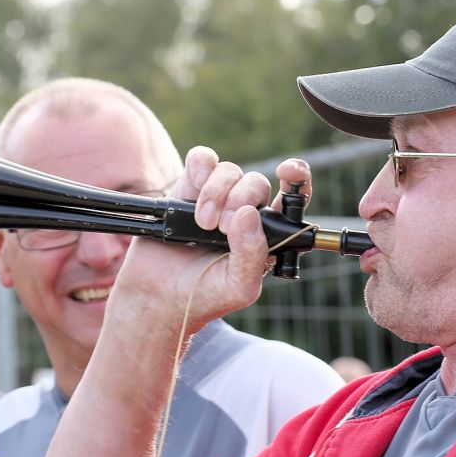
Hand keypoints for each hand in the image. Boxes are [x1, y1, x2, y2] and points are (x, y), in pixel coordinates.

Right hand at [108, 147, 312, 332]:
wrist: (158, 296)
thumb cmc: (204, 294)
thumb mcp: (238, 286)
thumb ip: (252, 255)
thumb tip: (249, 214)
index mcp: (266, 233)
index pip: (293, 197)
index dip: (297, 178)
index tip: (285, 171)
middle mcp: (244, 212)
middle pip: (256, 183)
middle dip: (241, 200)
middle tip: (222, 228)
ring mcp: (216, 198)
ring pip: (230, 170)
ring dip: (217, 192)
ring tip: (202, 223)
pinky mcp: (187, 189)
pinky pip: (202, 159)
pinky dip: (201, 166)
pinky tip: (194, 186)